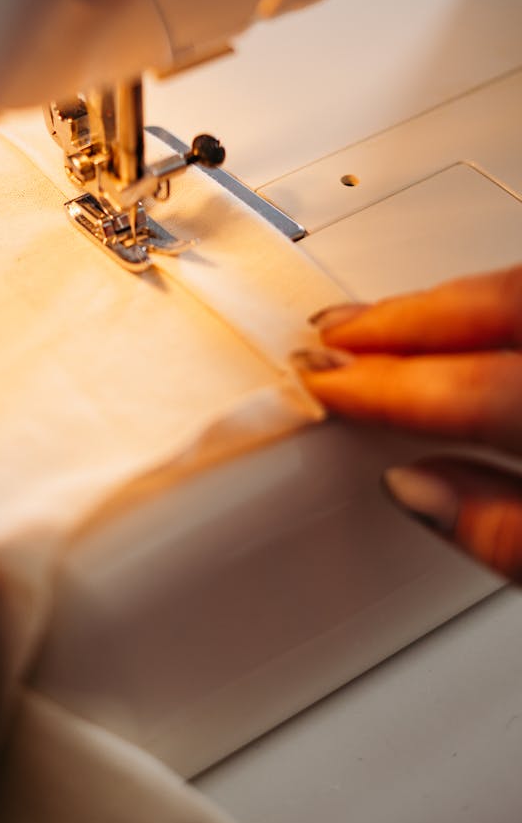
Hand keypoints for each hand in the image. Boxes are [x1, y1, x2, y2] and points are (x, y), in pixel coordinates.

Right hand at [294, 266, 521, 581]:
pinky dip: (480, 302)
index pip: (473, 387)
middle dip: (396, 322)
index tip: (319, 381)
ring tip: (369, 324)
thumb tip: (413, 490)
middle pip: (495, 308)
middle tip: (324, 337)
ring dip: (435, 305)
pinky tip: (448, 321)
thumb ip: (502, 532)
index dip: (384, 383)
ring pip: (516, 289)